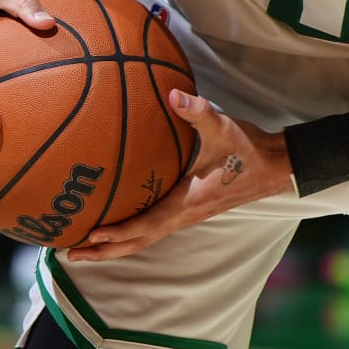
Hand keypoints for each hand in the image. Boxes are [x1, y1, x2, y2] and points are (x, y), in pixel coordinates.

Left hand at [65, 90, 291, 259]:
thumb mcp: (225, 127)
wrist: (276, 166)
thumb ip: (198, 111)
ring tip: (86, 248)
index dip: (119, 232)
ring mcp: (188, 215)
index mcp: (189, 201)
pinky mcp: (190, 210)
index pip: (148, 224)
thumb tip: (174, 94)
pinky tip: (117, 226)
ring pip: (146, 238)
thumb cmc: (249, 149)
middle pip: (140, 242)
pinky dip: (132, 234)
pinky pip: (154, 228)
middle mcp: (185, 215)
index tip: (91, 235)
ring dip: (116, 247)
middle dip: (106, 251)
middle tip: (71, 254)